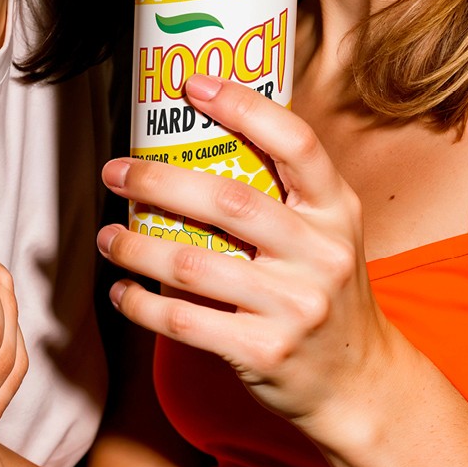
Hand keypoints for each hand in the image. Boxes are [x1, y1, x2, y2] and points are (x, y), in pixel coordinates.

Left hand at [96, 75, 396, 433]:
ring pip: (193, 264)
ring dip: (136, 247)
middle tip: (116, 172)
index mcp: (336, 211)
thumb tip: (205, 135)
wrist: (359, 382)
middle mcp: (321, 253)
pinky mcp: (265, 351)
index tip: (193, 85)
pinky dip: (141, 304)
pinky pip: (185, 321)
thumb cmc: (326, 293)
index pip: (296, 143)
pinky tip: (122, 292)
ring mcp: (295, 305)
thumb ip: (285, 194)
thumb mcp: (329, 234)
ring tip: (108, 238)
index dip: (243, 107)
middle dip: (158, 181)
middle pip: (227, 201)